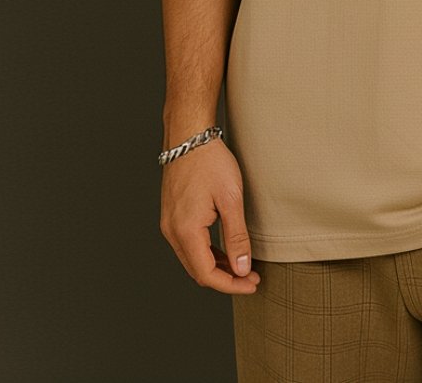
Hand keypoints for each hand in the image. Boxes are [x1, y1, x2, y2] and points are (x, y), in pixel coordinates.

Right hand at [159, 138, 261, 293]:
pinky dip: (207, 253)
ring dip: (216, 267)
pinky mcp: (172, 216)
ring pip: (192, 259)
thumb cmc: (210, 162)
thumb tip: (241, 269)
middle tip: (251, 279)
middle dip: (225, 279)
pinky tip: (224, 250)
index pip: (206, 274)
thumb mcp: (231, 199)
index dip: (230, 285)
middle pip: (197, 271)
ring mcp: (169, 224)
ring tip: (241, 267)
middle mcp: (172, 231)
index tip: (252, 284)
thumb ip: (236, 236)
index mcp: (186, 230)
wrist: (189, 136)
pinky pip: (188, 245)